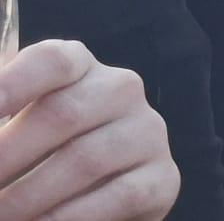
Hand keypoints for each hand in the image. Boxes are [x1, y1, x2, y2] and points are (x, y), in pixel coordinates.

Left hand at [0, 40, 177, 220]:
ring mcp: (147, 133)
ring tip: (0, 215)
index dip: (14, 83)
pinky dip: (70, 217)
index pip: (53, 62)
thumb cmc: (41, 153)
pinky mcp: (163, 177)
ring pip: (88, 159)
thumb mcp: (17, 126)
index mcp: (80, 67)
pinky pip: (119, 196)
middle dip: (8, 155)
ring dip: (29, 196)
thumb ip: (1, 115)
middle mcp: (121, 90)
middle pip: (64, 114)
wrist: (96, 192)